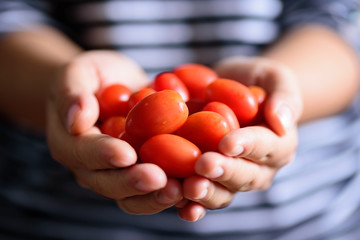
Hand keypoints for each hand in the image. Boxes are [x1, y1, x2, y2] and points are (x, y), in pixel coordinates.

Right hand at [46, 50, 182, 213]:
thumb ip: (72, 93)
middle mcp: (93, 167)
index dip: (104, 155)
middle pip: (109, 183)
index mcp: (70, 144)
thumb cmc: (91, 77)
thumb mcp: (77, 74)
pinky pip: (156, 188)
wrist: (109, 86)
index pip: (84, 152)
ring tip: (180, 191)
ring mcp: (118, 173)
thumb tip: (76, 118)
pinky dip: (175, 191)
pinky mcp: (142, 171)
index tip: (126, 154)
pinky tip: (196, 186)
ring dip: (156, 196)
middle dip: (134, 183)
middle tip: (159, 179)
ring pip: (133, 196)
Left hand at [178, 57, 302, 220]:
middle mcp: (259, 167)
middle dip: (224, 172)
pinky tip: (177, 203)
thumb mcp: (274, 76)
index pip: (266, 146)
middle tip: (204, 165)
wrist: (231, 90)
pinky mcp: (210, 181)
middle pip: (245, 175)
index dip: (247, 145)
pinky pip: (202, 196)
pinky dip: (191, 205)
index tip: (227, 143)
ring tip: (188, 187)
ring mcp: (233, 178)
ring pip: (224, 193)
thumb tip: (282, 122)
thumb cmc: (254, 81)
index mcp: (279, 144)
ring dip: (207, 192)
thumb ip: (284, 95)